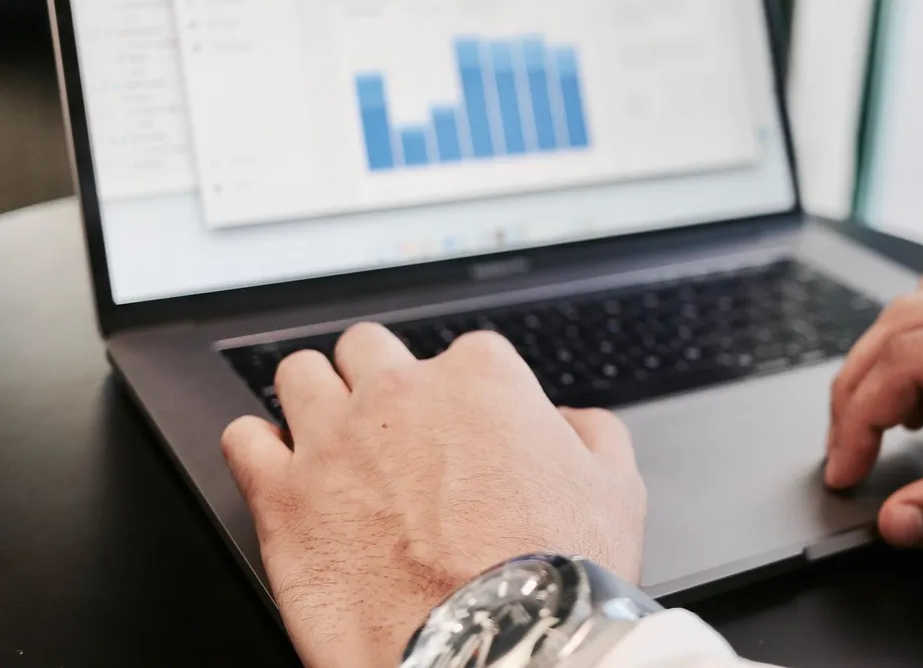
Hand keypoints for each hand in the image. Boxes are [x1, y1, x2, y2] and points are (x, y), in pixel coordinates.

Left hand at [221, 325, 645, 667]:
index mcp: (481, 378)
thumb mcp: (617, 489)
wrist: (493, 649)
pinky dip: (257, 448)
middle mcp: (400, 392)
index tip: (468, 431)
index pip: (466, 353)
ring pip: (299, 373)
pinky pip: (241, 438)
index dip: (468, 396)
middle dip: (381, 379)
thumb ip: (592, 433)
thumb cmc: (553, 574)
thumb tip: (570, 422)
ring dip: (314, 397)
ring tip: (330, 437)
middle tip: (394, 427)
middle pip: (370, 347)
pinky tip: (280, 470)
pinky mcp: (282, 495)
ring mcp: (334, 438)